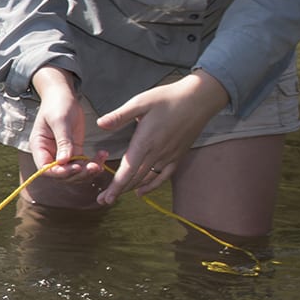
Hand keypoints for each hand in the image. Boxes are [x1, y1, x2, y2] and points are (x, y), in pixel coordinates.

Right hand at [26, 66, 107, 181]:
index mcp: (39, 147)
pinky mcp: (74, 150)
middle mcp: (49, 153)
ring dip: (87, 171)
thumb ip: (63, 141)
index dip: (60, 172)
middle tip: (93, 167)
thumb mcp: (60, 121)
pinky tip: (102, 156)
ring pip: (73, 171)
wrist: (62, 96)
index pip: (45, 169)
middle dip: (77, 173)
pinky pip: (83, 163)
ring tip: (100, 162)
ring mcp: (62, 153)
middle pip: (61, 174)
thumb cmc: (57, 105)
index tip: (76, 168)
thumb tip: (64, 161)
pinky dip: (93, 163)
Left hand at [93, 71, 228, 203]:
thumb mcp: (140, 102)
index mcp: (145, 142)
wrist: (199, 99)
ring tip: (117, 196)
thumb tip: (100, 124)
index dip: (116, 186)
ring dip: (131, 188)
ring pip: (148, 178)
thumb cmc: (168, 98)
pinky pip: (164, 176)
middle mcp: (158, 153)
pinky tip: (142, 191)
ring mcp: (169, 156)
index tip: (105, 198)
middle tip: (103, 200)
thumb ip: (120, 116)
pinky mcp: (178, 155)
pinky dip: (152, 185)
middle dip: (118, 191)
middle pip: (135, 178)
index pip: (128, 170)